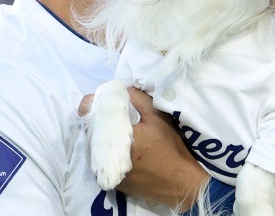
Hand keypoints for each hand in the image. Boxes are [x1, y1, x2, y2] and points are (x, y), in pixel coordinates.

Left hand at [79, 88, 208, 211]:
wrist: (182, 183)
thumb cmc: (170, 147)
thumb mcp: (157, 116)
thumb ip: (136, 98)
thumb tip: (118, 89)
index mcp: (115, 139)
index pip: (92, 118)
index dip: (92, 107)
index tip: (97, 101)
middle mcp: (106, 159)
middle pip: (92, 135)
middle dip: (98, 123)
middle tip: (108, 114)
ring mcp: (109, 175)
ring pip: (97, 150)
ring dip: (102, 139)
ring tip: (114, 131)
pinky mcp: (115, 185)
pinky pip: (105, 165)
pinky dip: (109, 155)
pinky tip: (120, 150)